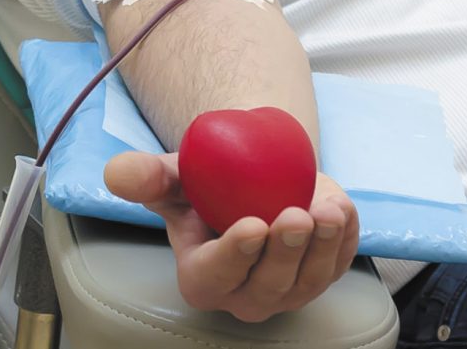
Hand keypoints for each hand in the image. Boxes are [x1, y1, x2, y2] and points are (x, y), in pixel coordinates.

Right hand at [105, 151, 358, 321]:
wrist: (246, 180)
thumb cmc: (204, 186)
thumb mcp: (172, 178)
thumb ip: (146, 177)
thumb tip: (119, 173)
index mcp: (204, 278)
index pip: (217, 276)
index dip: (235, 256)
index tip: (252, 226)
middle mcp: (248, 294)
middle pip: (270, 285)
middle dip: (286, 253)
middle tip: (295, 216)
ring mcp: (290, 288)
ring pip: (311, 279)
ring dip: (325, 246)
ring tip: (328, 210)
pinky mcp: (323, 272)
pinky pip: (340, 261)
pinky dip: (347, 236)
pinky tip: (342, 206)